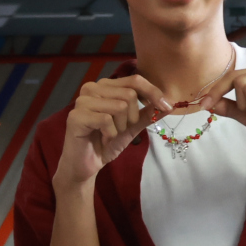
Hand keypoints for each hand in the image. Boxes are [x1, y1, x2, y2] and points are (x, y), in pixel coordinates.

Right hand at [53, 74, 170, 189]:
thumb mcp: (132, 126)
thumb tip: (170, 104)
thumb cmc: (106, 143)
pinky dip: (110, 133)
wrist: (87, 164)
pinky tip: (103, 139)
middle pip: (129, 94)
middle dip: (133, 117)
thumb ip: (148, 113)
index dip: (153, 92)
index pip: (135, 80)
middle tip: (121, 130)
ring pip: (120, 106)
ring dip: (121, 127)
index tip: (167, 106)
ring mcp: (82, 101)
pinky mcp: (76, 116)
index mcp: (106, 86)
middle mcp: (92, 88)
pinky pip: (106, 119)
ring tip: (110, 134)